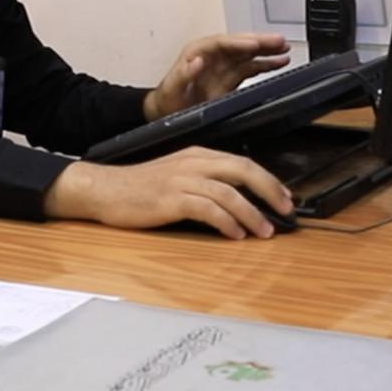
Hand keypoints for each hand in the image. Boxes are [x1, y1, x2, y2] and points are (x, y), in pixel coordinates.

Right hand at [42, 147, 294, 238]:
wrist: (105, 189)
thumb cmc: (140, 188)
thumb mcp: (177, 176)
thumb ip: (205, 182)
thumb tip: (238, 201)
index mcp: (197, 155)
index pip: (242, 162)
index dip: (268, 180)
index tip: (285, 198)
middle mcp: (193, 163)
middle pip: (242, 170)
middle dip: (270, 190)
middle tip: (286, 210)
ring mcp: (181, 180)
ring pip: (228, 192)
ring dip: (251, 213)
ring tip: (265, 231)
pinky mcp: (170, 199)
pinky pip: (206, 208)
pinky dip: (226, 222)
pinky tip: (235, 234)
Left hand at [142, 33, 290, 122]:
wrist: (167, 114)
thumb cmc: (168, 100)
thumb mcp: (171, 88)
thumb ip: (183, 74)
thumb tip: (197, 61)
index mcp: (197, 52)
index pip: (222, 42)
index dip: (239, 42)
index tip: (254, 44)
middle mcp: (213, 56)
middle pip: (239, 44)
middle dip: (259, 41)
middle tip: (278, 40)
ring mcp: (224, 66)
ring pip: (249, 54)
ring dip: (267, 50)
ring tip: (285, 48)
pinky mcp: (231, 78)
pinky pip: (252, 67)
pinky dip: (266, 64)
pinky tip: (280, 62)